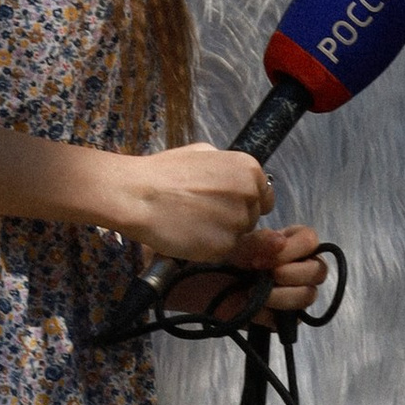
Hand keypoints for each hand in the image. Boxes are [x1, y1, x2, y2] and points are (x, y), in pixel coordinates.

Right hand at [113, 143, 280, 264]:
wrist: (139, 195)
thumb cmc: (165, 172)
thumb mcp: (202, 153)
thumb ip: (229, 166)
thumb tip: (241, 178)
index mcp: (248, 169)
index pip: (264, 196)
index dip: (244, 203)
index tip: (225, 204)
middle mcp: (250, 194)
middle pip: (253, 217)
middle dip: (234, 218)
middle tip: (203, 213)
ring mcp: (239, 221)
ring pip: (240, 236)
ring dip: (223, 234)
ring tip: (194, 223)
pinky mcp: (225, 246)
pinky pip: (225, 252)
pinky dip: (210, 248)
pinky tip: (190, 235)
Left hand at [166, 224, 327, 328]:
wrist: (181, 279)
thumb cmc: (207, 253)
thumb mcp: (231, 242)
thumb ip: (257, 242)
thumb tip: (279, 242)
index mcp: (284, 243)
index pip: (311, 241)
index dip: (295, 248)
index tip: (265, 254)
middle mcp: (290, 267)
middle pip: (318, 271)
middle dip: (295, 272)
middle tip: (266, 274)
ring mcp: (284, 293)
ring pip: (309, 296)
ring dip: (286, 294)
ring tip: (258, 293)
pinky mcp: (274, 317)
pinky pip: (289, 320)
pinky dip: (274, 314)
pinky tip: (254, 307)